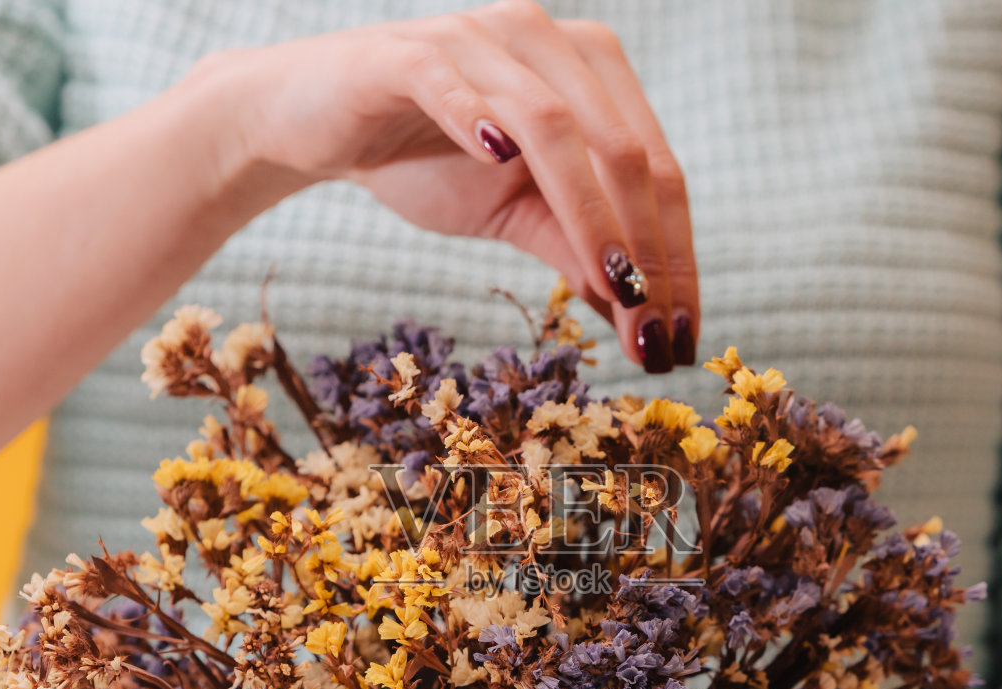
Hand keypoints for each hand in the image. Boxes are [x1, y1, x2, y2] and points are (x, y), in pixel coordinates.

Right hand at [196, 0, 698, 372]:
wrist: (318, 124)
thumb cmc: (426, 160)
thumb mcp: (516, 211)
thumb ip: (578, 248)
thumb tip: (640, 315)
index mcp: (589, 71)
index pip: (655, 165)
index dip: (676, 253)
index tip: (682, 337)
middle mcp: (546, 41)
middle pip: (621, 146)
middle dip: (646, 246)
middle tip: (654, 329)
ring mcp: (480, 40)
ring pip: (554, 123)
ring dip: (589, 211)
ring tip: (612, 281)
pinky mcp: (409, 53)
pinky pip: (453, 84)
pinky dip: (478, 117)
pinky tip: (499, 159)